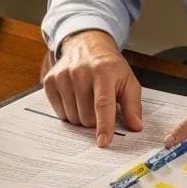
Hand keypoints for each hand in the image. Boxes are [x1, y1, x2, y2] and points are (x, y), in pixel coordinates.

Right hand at [42, 30, 142, 146]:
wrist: (86, 45)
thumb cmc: (109, 66)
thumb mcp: (127, 80)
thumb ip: (133, 104)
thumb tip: (136, 126)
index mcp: (104, 71)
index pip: (103, 104)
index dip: (104, 125)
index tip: (103, 142)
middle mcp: (81, 72)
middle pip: (87, 117)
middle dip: (96, 120)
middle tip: (100, 106)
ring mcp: (63, 76)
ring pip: (73, 118)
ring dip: (82, 116)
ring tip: (88, 99)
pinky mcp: (50, 81)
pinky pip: (60, 113)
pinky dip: (69, 112)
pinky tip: (75, 97)